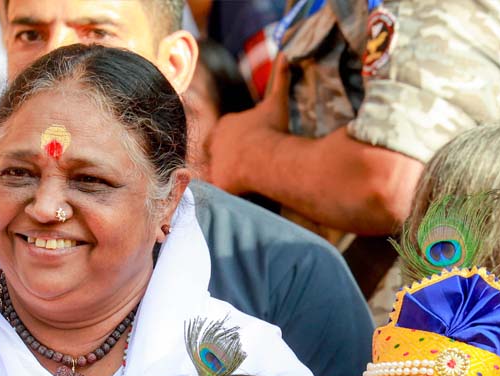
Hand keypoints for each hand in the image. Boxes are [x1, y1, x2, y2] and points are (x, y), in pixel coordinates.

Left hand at [207, 54, 289, 195]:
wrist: (265, 155)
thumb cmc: (270, 128)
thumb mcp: (276, 102)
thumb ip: (280, 78)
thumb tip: (285, 54)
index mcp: (225, 124)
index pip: (224, 131)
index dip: (236, 139)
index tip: (247, 146)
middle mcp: (214, 143)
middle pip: (217, 151)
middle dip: (227, 158)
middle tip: (242, 166)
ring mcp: (214, 164)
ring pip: (217, 171)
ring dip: (224, 176)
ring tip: (238, 184)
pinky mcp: (218, 183)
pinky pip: (219, 191)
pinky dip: (223, 194)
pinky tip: (231, 198)